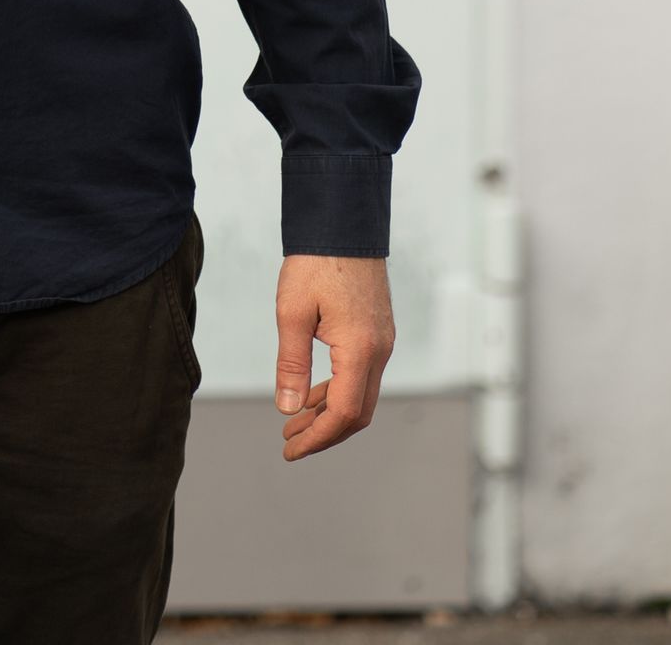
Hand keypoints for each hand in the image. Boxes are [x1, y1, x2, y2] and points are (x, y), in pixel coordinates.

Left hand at [273, 253, 394, 460]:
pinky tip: (313, 391)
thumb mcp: (292, 313)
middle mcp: (379, 350)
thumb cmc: (315, 262)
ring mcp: (382, 340)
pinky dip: (338, 390)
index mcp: (360, 350)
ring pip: (361, 394)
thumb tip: (288, 409)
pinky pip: (362, 374)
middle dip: (324, 432)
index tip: (290, 449)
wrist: (343, 221)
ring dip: (329, 412)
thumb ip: (292, 364)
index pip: (343, 414)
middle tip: (290, 440)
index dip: (317, 438)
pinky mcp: (378, 330)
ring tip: (295, 420)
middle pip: (357, 412)